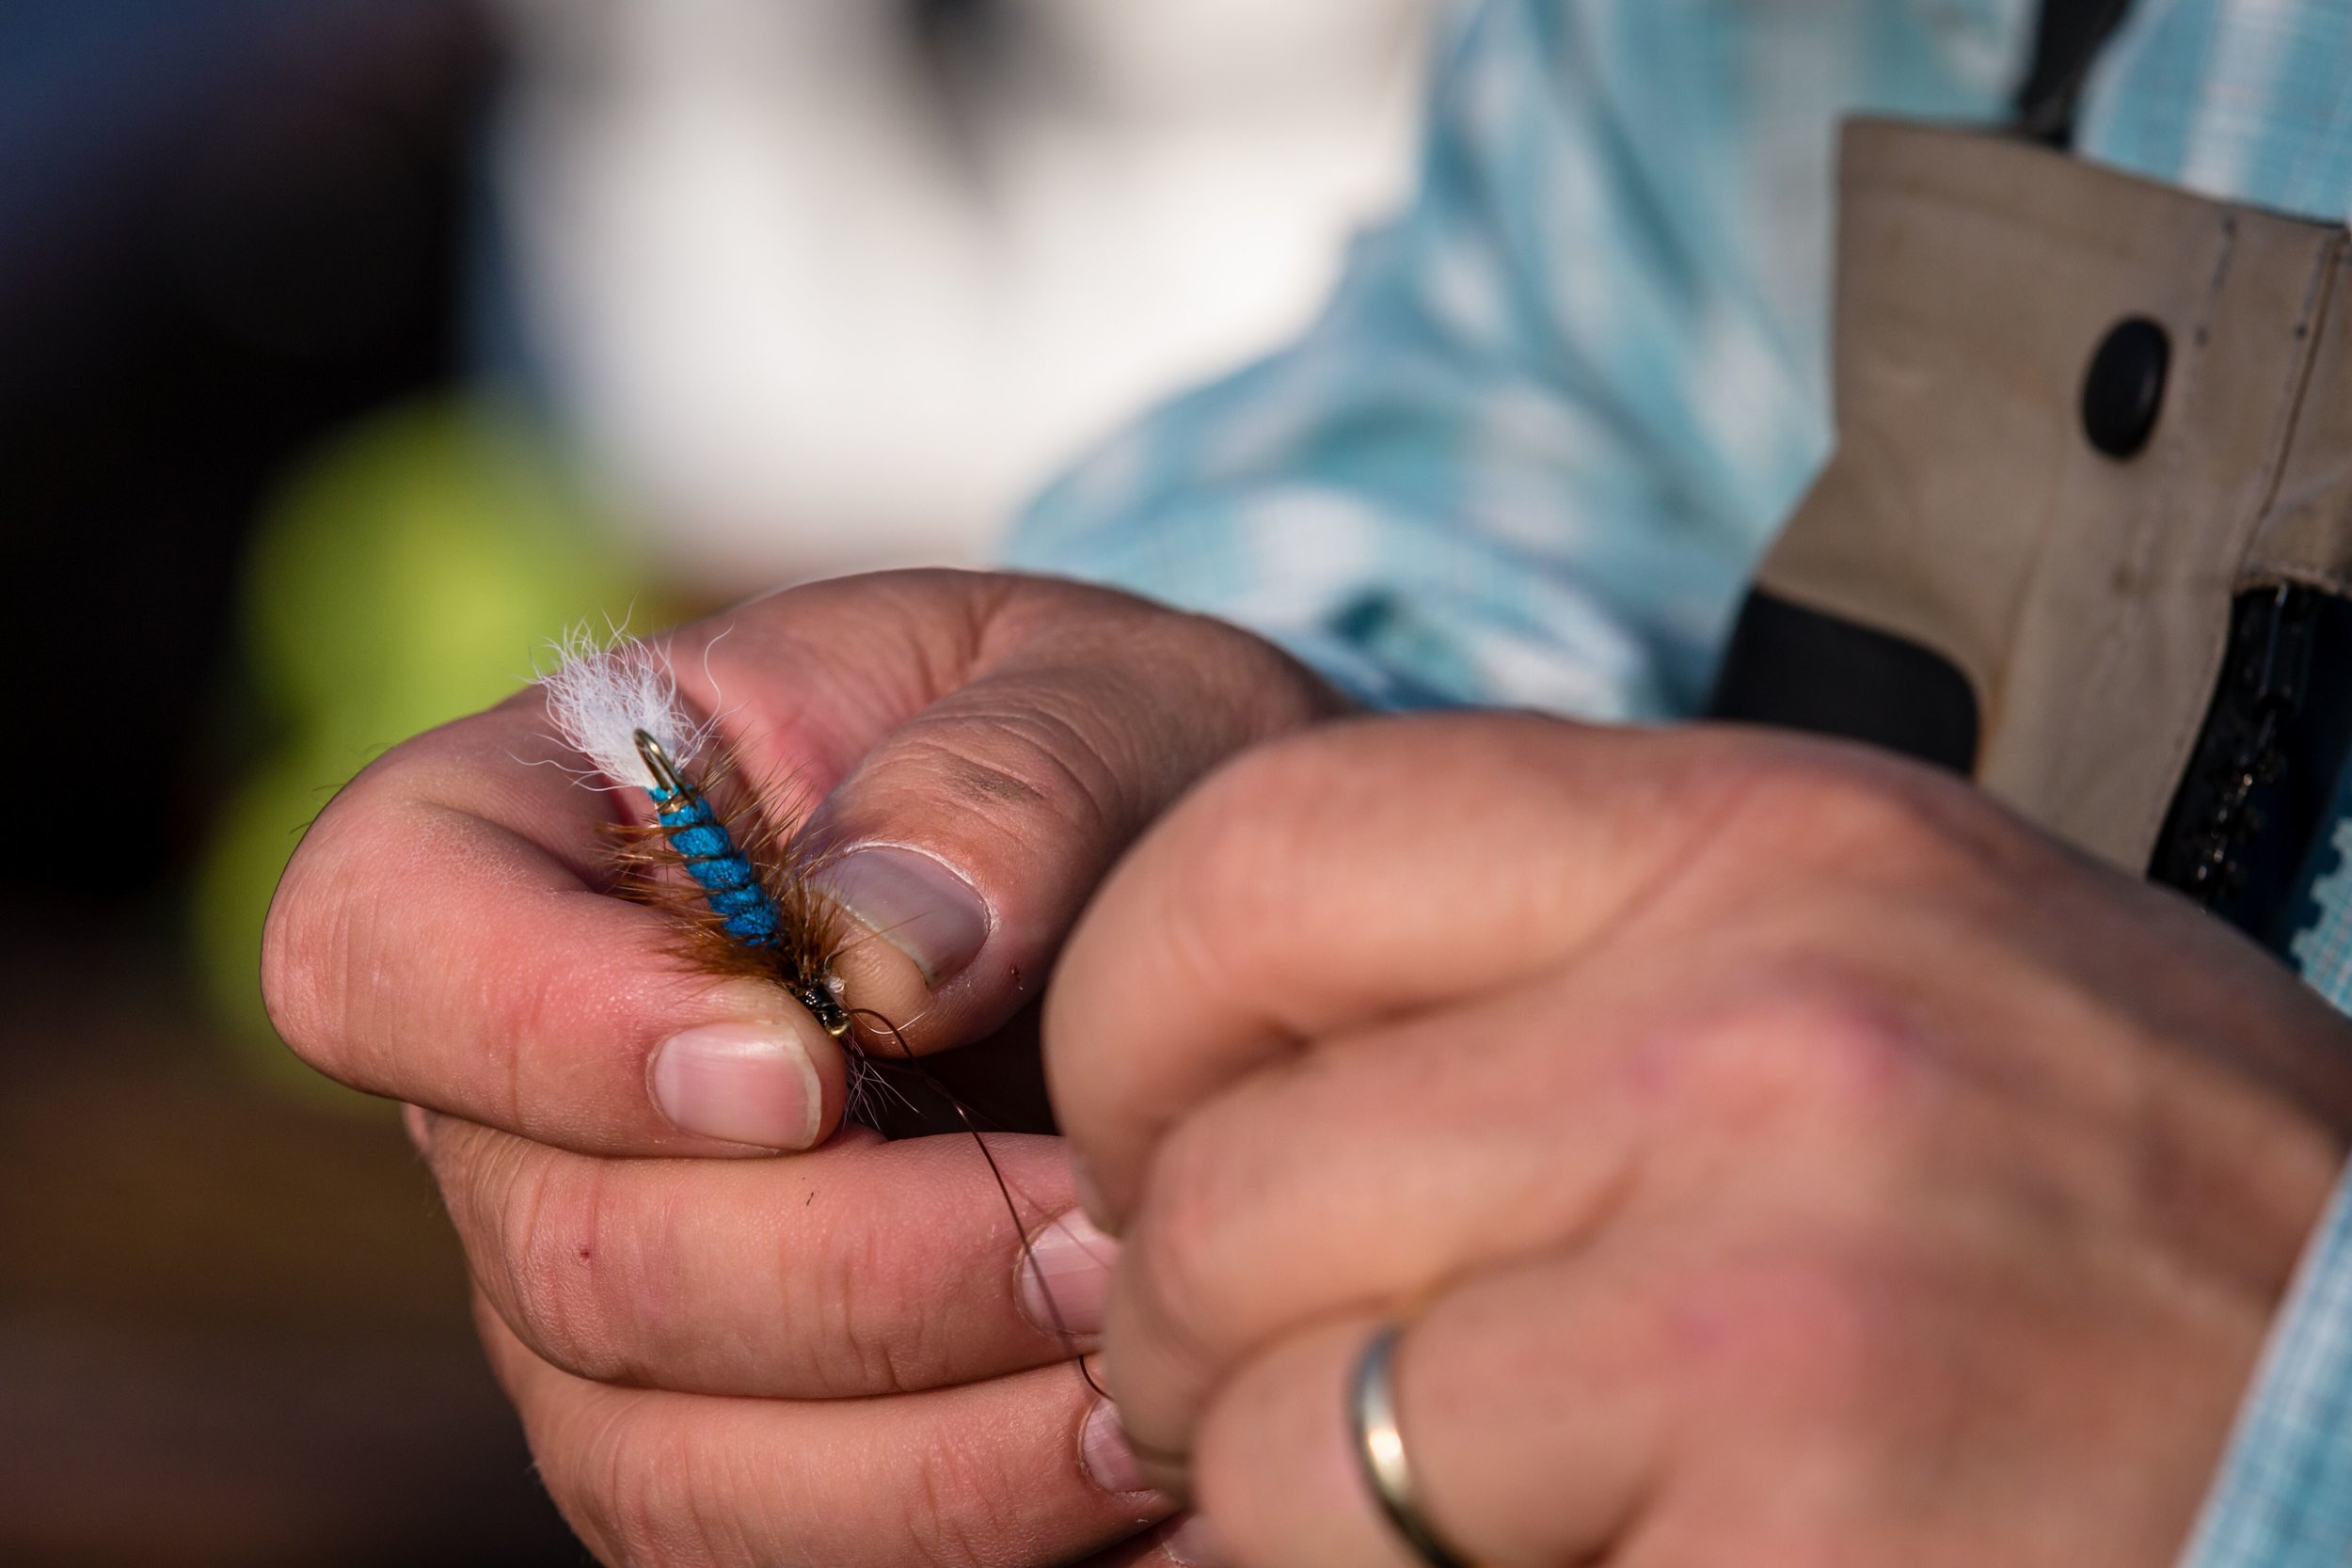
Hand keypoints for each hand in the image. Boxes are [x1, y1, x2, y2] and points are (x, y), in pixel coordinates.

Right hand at [262, 569, 1344, 1565]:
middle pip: (566, 1253)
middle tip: (1100, 1232)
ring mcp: (606, 1282)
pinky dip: (957, 1534)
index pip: (382, 936)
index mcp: (546, 833)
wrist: (1173, 885)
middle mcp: (530, 1089)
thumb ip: (1003, 787)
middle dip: (860, 1276)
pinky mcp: (723, 1432)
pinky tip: (1129, 1468)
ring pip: (659, 1458)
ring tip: (1143, 1373)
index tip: (810, 1069)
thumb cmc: (1102, 754)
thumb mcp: (1093, 695)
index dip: (552, 1036)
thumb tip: (895, 958)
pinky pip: (761, 1554)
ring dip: (927, 1452)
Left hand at [1045, 714, 2351, 1566]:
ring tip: (1443, 1502)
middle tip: (1278, 1384)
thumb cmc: (2113, 1221)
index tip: (1167, 1141)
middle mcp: (1771, 1040)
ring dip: (1291, 1505)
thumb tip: (1210, 1050)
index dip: (1137, 1023)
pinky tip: (1580, 1566)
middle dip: (1189, 1327)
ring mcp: (1786, 1314)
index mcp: (1771, 847)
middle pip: (1218, 1180)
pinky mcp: (1794, 1552)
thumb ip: (1564, 955)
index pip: (1259, 849)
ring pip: (1265, 1433)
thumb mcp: (1877, 971)